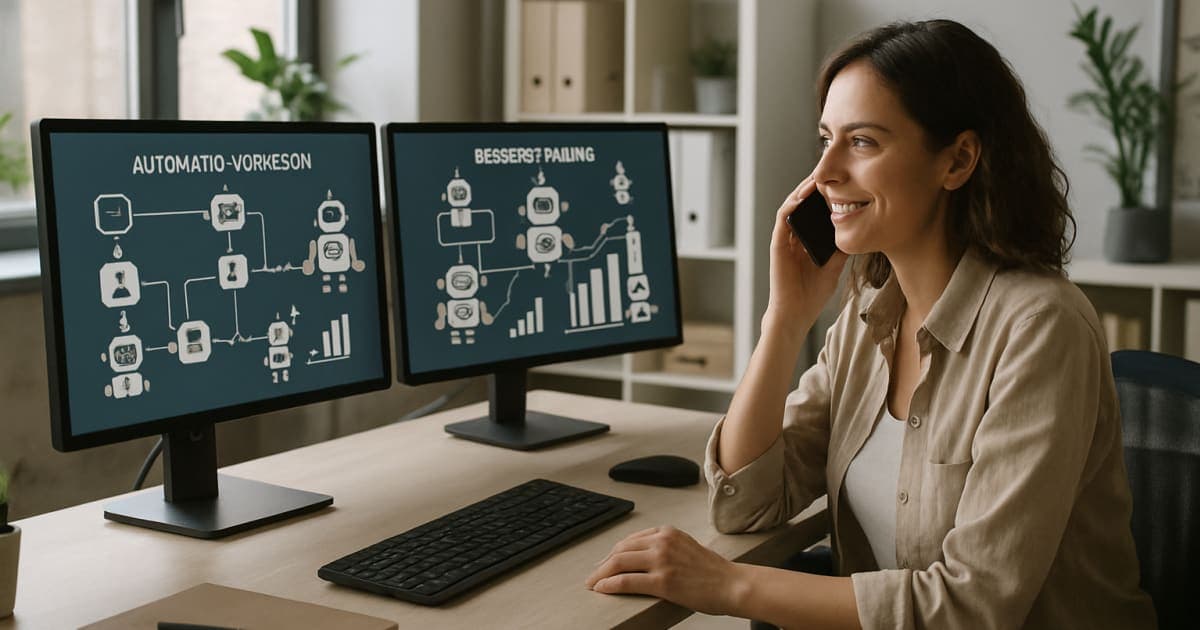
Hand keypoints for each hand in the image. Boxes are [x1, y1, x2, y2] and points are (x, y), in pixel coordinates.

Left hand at [585, 526, 744, 615]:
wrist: (733, 584)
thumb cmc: (712, 571)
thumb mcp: (686, 547)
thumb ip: (665, 547)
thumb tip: (642, 558)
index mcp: (667, 532)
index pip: (630, 539)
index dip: (613, 552)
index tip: (605, 562)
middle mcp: (662, 542)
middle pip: (620, 549)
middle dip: (602, 564)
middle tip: (593, 575)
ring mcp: (662, 561)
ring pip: (618, 563)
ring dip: (601, 574)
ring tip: (593, 584)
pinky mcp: (663, 581)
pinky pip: (626, 581)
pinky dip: (609, 585)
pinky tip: (602, 589)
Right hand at [764, 177, 848, 336]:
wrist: (796, 314)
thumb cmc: (812, 294)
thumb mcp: (835, 266)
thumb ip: (841, 248)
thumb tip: (858, 229)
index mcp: (806, 240)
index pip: (813, 211)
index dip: (823, 195)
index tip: (839, 181)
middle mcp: (794, 237)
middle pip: (801, 204)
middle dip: (813, 187)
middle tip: (827, 171)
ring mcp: (784, 240)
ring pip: (790, 207)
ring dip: (801, 191)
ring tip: (815, 178)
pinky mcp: (777, 245)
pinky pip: (782, 220)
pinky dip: (791, 206)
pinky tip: (802, 196)